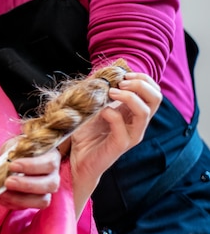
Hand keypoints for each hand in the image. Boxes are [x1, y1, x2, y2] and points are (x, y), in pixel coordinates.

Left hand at [0, 139, 60, 209]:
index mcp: (51, 158)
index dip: (31, 166)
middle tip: (7, 182)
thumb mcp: (17, 144)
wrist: (17, 158)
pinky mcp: (34, 202)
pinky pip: (27, 207)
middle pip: (49, 185)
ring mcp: (46, 192)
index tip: (11, 165)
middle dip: (26, 185)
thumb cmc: (19, 149)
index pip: (48, 164)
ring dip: (20, 198)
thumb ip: (15, 152)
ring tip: (2, 192)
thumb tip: (7, 161)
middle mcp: (53, 177)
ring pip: (42, 201)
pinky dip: (12, 203)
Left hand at [69, 72, 161, 210]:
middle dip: (140, 84)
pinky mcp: (120, 145)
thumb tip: (101, 74)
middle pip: (156, 99)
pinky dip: (112, 114)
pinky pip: (123, 128)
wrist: (78, 159)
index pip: (153, 91)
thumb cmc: (86, 133)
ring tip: (111, 92)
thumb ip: (100, 93)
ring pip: (144, 112)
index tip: (124, 75)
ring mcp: (131, 135)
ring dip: (129, 97)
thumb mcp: (93, 107)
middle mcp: (137, 123)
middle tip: (120, 83)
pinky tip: (101, 111)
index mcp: (133, 112)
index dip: (143, 79)